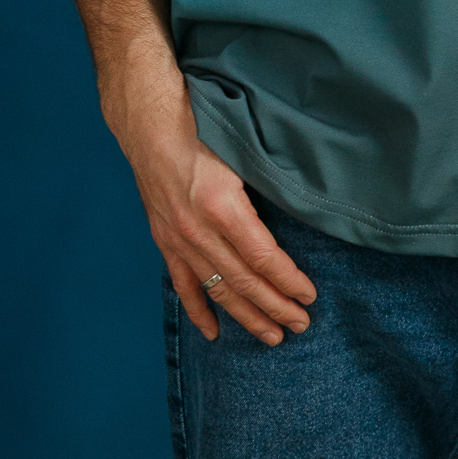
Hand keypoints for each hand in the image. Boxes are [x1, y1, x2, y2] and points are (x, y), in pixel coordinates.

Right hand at [111, 57, 316, 347]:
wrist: (148, 123)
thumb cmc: (200, 126)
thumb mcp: (240, 151)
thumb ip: (263, 186)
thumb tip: (301, 210)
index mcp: (222, 205)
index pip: (263, 256)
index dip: (288, 280)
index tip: (309, 295)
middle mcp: (198, 229)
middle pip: (243, 280)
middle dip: (275, 306)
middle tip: (301, 325)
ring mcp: (178, 239)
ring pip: (217, 288)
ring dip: (246, 315)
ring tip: (273, 335)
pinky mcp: (164, 240)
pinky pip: (183, 284)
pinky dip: (198, 310)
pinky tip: (214, 332)